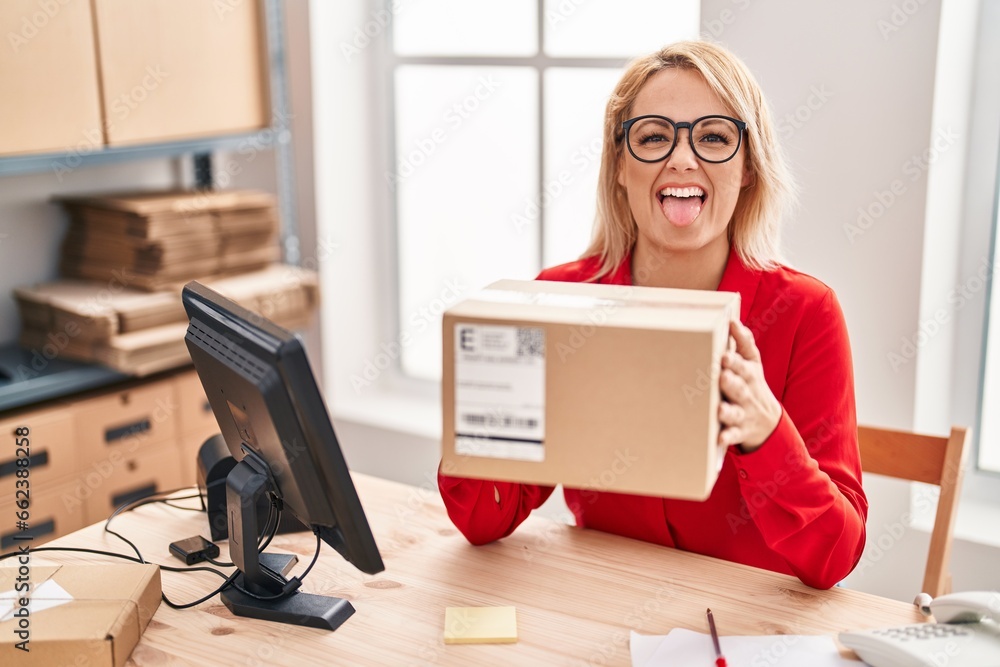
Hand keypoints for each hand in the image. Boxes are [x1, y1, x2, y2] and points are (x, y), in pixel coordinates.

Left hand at [718, 320, 781, 452]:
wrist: (769, 424)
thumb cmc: (752, 386)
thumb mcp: (753, 364)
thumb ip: (744, 343)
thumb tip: (733, 320)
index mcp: (750, 374)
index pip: (745, 362)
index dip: (737, 354)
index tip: (726, 347)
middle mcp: (748, 393)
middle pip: (741, 386)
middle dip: (732, 379)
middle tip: (721, 372)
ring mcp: (744, 413)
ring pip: (735, 411)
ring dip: (728, 410)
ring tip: (720, 409)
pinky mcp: (740, 432)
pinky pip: (733, 435)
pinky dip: (727, 437)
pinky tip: (719, 437)